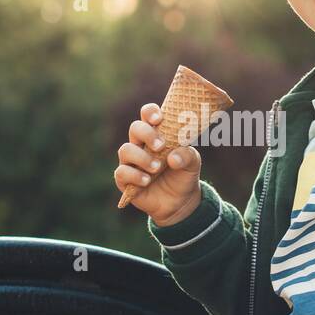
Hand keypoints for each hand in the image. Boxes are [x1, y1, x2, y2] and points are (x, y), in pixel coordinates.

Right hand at [115, 102, 201, 223]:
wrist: (180, 201)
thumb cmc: (184, 174)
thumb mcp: (192, 163)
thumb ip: (187, 155)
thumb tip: (173, 157)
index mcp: (156, 134)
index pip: (147, 115)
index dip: (150, 112)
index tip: (159, 119)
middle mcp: (141, 144)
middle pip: (135, 128)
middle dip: (147, 134)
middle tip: (161, 146)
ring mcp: (131, 161)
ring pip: (125, 150)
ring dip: (142, 158)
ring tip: (157, 168)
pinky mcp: (125, 179)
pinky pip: (121, 172)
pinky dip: (135, 175)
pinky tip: (147, 181)